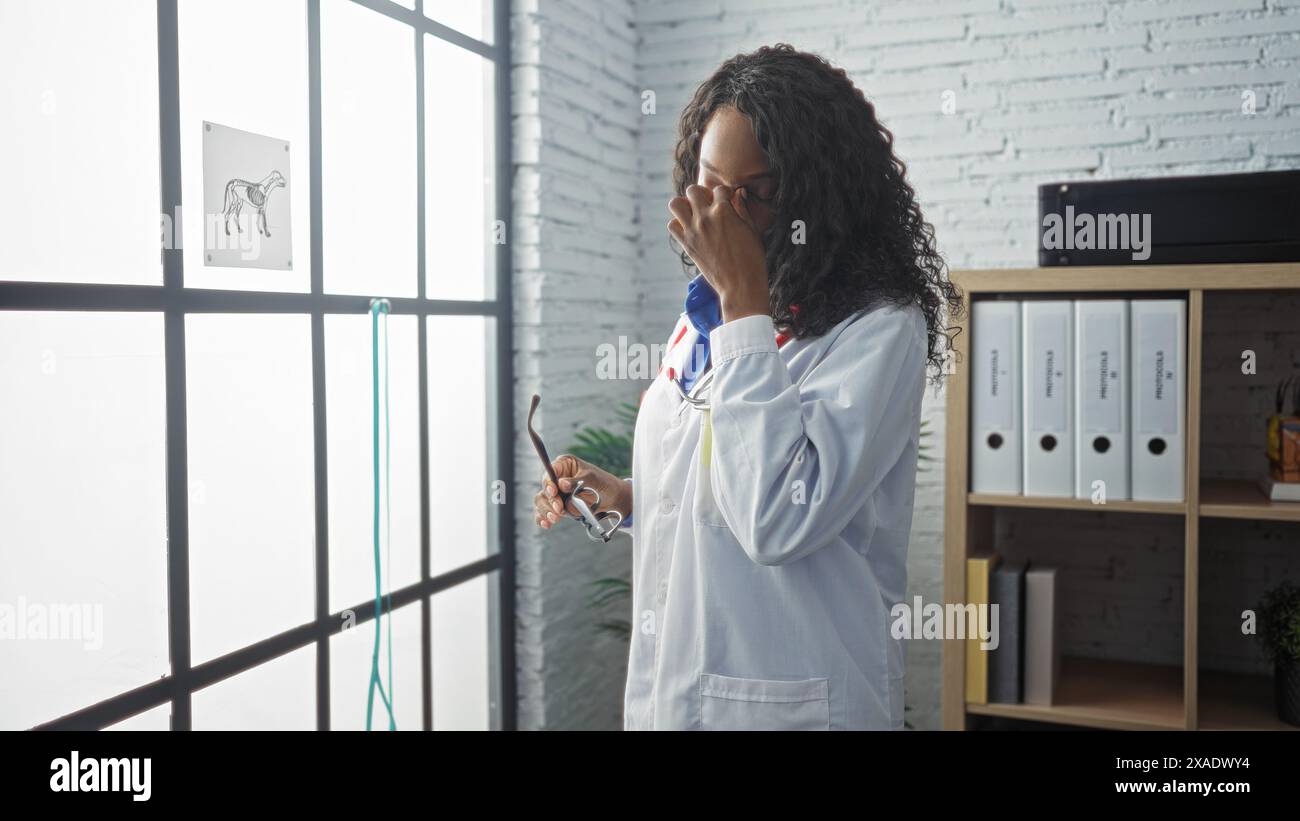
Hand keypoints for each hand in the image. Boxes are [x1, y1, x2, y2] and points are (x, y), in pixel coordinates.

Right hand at [532, 455, 630, 530]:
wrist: (612, 499)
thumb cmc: (603, 483)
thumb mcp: (593, 479)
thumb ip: (576, 482)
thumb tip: (562, 484)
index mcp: (564, 464)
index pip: (551, 472)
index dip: (549, 482)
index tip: (553, 491)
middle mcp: (557, 478)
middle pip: (545, 489)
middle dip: (551, 500)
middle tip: (559, 509)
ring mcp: (557, 493)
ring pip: (542, 501)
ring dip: (547, 511)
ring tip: (555, 518)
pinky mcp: (557, 506)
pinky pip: (545, 512)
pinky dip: (543, 518)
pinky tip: (546, 524)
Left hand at [668, 185, 769, 321]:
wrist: (740, 285)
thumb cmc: (752, 258)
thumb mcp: (752, 230)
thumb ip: (743, 209)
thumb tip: (740, 193)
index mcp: (724, 211)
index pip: (719, 189)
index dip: (725, 193)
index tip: (729, 200)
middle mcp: (705, 218)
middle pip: (692, 190)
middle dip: (701, 194)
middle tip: (709, 204)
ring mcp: (693, 231)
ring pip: (675, 204)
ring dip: (684, 205)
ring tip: (695, 213)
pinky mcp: (687, 245)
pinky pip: (672, 225)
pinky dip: (678, 224)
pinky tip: (691, 229)